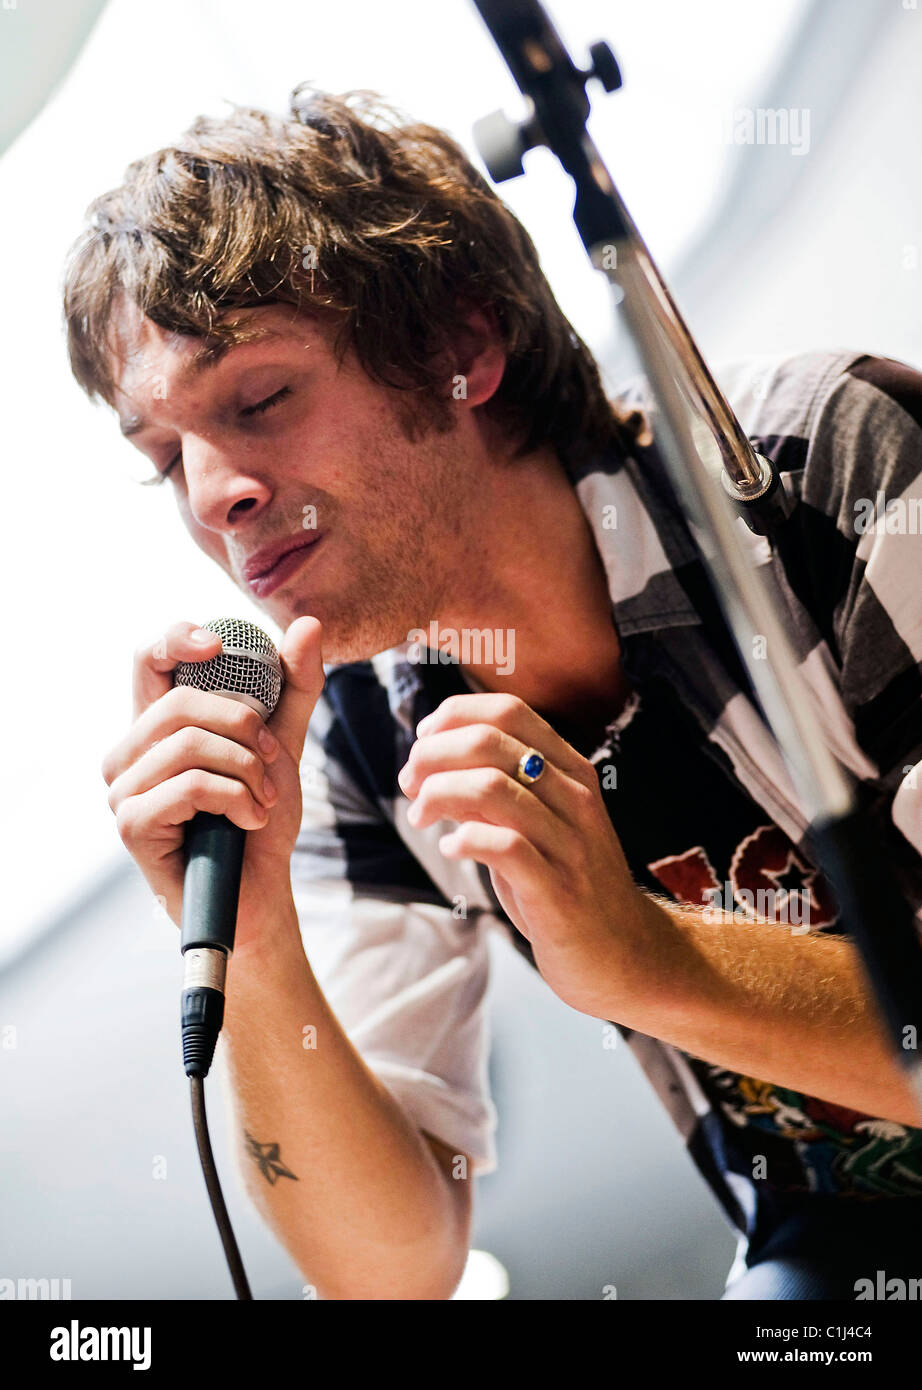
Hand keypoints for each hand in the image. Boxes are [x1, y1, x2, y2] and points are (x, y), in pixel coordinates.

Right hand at [101, 616, 323, 948]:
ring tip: (263, 799)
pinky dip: (235, 799)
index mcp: (157, 727)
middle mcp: (128, 753)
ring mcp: (122, 791)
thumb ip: (293, 687)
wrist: (260, 890)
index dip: (176, 638)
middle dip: (242, 727)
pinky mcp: (130, 825)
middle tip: (271, 761)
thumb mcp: (283, 743)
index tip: (218, 645)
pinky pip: (189, 786)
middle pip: (179, 702)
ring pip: (188, 745)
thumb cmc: (259, 819)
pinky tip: (249, 821)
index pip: (147, 660)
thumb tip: (307, 624)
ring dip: (245, 771)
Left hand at [398, 693, 649, 1016]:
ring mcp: (569, 843)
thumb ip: (493, 792)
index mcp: (571, 771)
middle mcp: (575, 798)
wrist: (626, 954)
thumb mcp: (536, 826)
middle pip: (490, 742)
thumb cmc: (567, 885)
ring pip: (489, 788)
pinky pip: (502, 846)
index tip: (423, 741)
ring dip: (437, 795)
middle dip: (432, 756)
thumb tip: (430, 764)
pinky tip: (451, 847)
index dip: (454, 716)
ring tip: (422, 816)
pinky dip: (463, 840)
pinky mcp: (557, 890)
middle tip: (410, 783)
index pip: (508, 711)